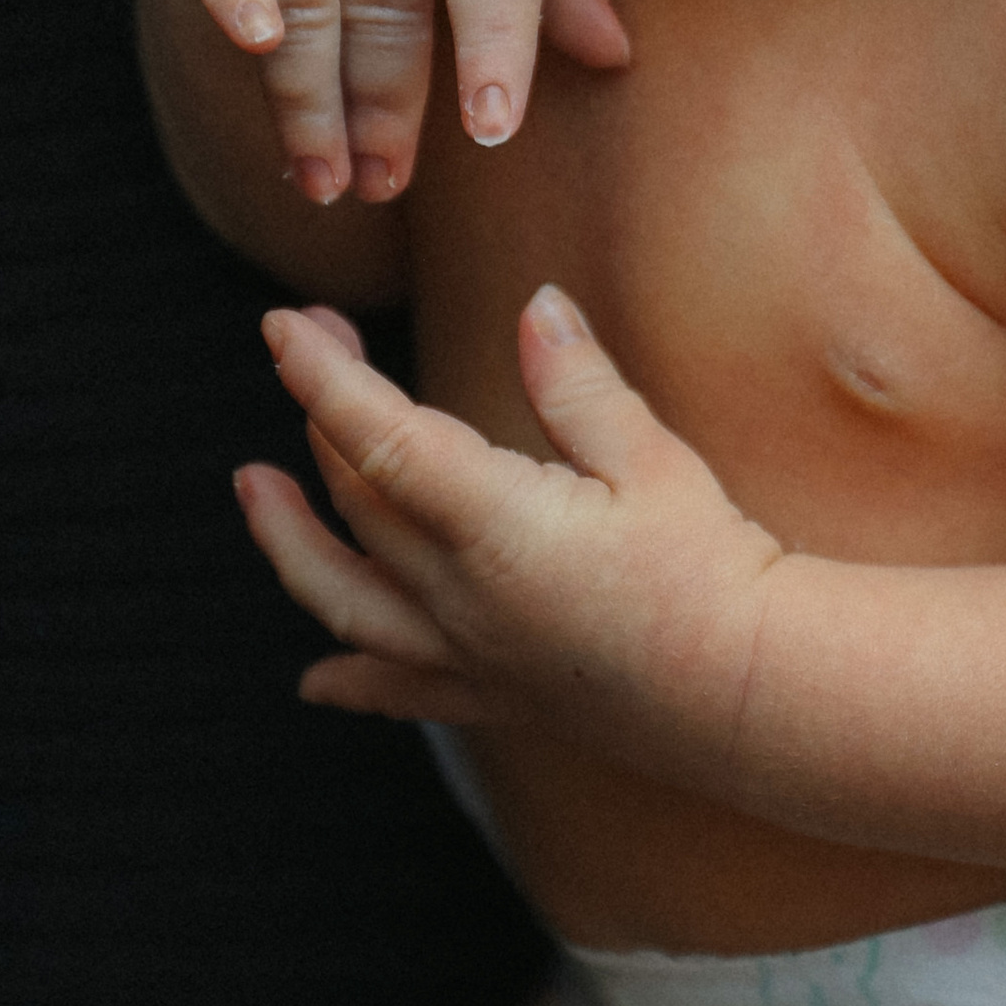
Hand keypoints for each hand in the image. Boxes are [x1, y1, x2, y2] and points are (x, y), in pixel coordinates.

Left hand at [237, 295, 782, 768]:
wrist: (750, 690)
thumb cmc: (710, 569)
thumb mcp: (651, 458)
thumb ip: (578, 385)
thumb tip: (536, 307)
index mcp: (490, 523)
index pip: (377, 436)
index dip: (321, 376)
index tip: (284, 325)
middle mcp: (456, 594)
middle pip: (356, 498)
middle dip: (321, 415)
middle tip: (317, 348)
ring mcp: (466, 653)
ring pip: (343, 596)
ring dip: (289, 540)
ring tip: (255, 489)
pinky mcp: (494, 698)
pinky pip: (397, 691)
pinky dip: (347, 682)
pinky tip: (314, 682)